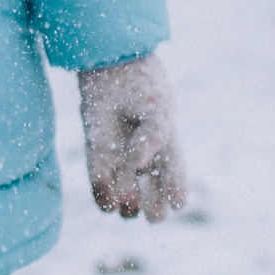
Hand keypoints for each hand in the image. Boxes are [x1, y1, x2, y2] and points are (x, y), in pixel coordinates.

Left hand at [77, 55, 188, 223]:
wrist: (111, 65)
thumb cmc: (142, 86)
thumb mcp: (157, 107)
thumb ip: (154, 137)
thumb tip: (139, 166)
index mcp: (167, 149)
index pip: (175, 182)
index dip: (176, 195)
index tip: (176, 201)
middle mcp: (145, 161)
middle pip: (152, 200)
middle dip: (152, 209)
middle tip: (151, 207)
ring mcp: (120, 161)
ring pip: (126, 200)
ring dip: (127, 205)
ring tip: (128, 200)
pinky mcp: (97, 157)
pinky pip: (100, 186)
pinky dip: (103, 196)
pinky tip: (109, 197)